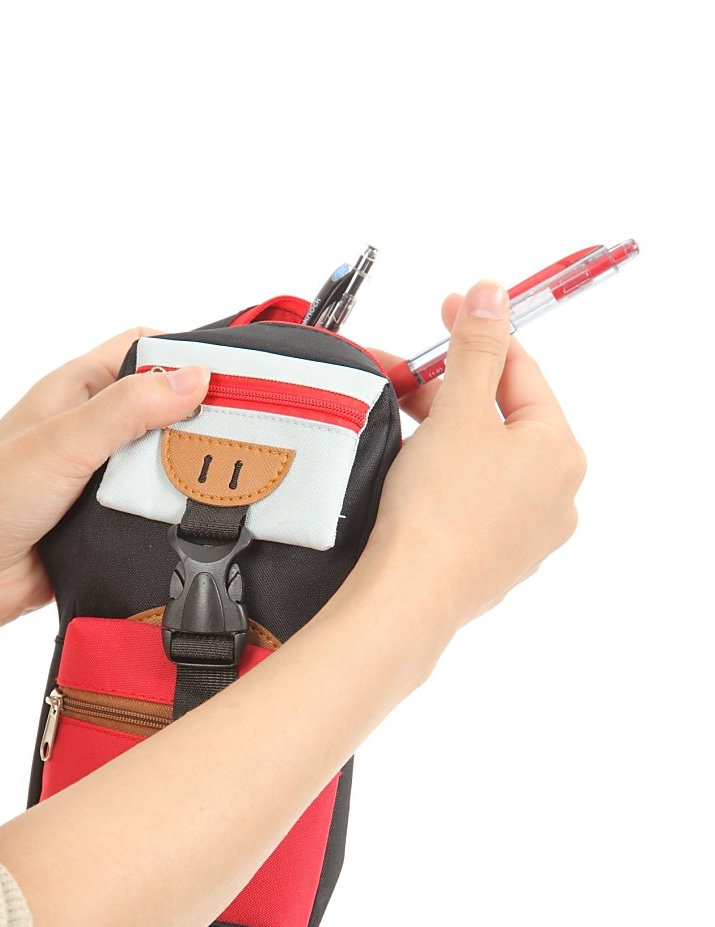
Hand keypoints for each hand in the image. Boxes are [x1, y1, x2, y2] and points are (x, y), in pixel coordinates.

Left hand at [0, 331, 208, 718]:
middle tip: (251, 431)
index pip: (141, 350)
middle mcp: (89, 431)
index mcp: (73, 393)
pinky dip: (179, 513)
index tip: (234, 373)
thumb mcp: (62, 442)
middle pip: (164, 408)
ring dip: (193, 470)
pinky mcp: (109, 523)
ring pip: (164, 462)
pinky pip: (155, 510)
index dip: (186, 353)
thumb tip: (195, 377)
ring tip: (237, 476)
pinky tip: (206, 519)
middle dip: (203, 417)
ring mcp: (100, 478)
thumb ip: (127, 410)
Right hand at [364, 280, 585, 656]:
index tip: (448, 311)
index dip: (479, 336)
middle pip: (501, 418)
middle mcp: (556, 496)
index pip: (521, 373)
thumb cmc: (438, 511)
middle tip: (405, 374)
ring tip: (400, 423)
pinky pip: (471, 500)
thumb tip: (493, 295)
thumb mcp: (457, 410)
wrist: (408, 596)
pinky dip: (442, 477)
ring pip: (484, 461)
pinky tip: (410, 474)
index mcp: (561, 453)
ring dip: (442, 433)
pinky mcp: (492, 560)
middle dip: (449, 390)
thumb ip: (476, 347)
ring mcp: (526, 534)